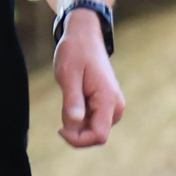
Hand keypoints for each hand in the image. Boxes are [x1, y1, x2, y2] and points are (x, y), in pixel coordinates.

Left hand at [53, 12, 123, 148]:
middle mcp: (116, 105)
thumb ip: (72, 101)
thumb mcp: (68, 75)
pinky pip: (94, 120)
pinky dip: (80, 117)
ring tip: (69, 97)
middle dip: (76, 131)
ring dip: (78, 123)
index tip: (59, 128)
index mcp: (108, 99)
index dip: (77, 139)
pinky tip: (74, 98)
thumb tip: (72, 126)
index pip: (98, 136)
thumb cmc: (75, 51)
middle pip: (96, 135)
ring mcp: (113, 105)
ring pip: (94, 129)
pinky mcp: (108, 103)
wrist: (85, 35)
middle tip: (63, 108)